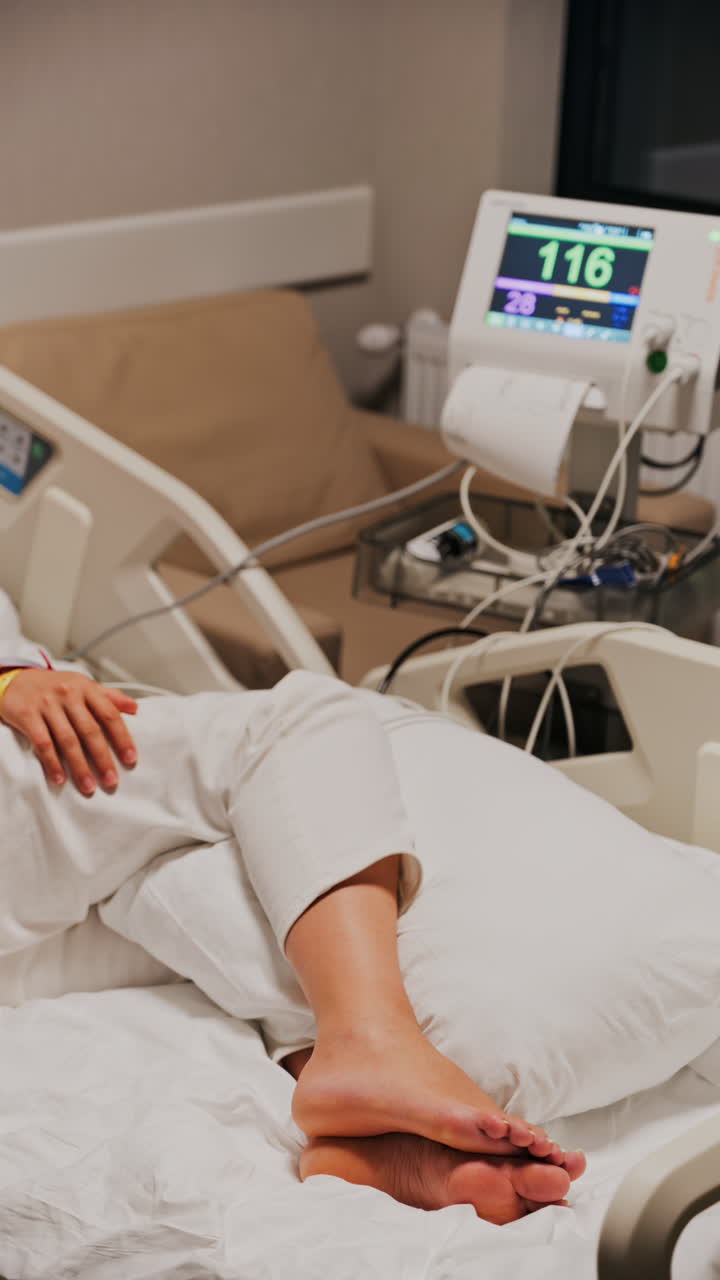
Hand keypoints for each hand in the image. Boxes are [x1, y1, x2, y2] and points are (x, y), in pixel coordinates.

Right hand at [0, 669, 137, 794]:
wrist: (16, 680)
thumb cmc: (54, 686)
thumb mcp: (82, 685)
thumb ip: (109, 696)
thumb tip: (135, 708)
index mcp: (86, 688)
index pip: (109, 714)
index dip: (122, 738)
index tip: (130, 759)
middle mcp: (68, 694)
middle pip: (90, 730)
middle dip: (103, 758)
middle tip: (111, 780)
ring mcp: (47, 704)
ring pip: (68, 740)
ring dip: (79, 766)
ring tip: (89, 786)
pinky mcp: (28, 715)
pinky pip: (43, 743)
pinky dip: (52, 763)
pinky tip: (60, 778)